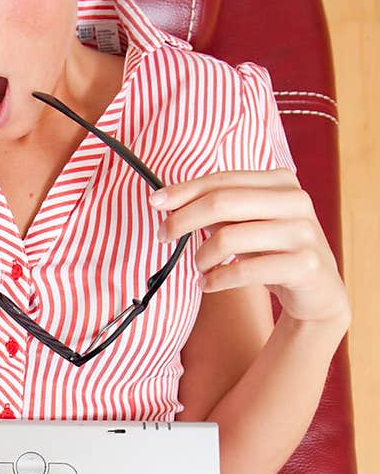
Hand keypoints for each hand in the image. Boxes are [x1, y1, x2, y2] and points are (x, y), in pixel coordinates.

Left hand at [152, 168, 350, 326]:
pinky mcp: (304, 265)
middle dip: (184, 219)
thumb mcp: (249, 225)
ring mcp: (303, 233)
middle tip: (163, 235)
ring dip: (202, 256)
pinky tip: (208, 284)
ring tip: (200, 268)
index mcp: (281, 182)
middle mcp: (295, 201)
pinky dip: (217, 279)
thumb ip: (221, 210)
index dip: (185, 190)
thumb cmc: (274, 253)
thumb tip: (171, 202)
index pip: (222, 180)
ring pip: (230, 237)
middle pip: (223, 202)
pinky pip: (245, 271)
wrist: (318, 293)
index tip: (156, 202)